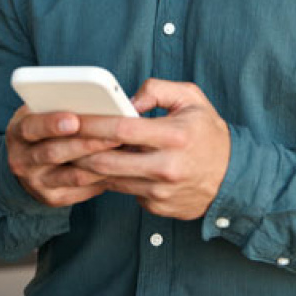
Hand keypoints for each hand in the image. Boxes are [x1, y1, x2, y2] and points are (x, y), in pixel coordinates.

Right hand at [5, 105, 120, 206]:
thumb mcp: (42, 110)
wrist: (27, 162)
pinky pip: (82, 190)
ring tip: (124, 149)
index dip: (52, 124)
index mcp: (18, 132)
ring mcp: (37, 182)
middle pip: (55, 152)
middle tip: (115, 134)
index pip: (31, 127)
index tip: (75, 120)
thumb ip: (63, 102)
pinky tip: (119, 166)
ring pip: (73, 175)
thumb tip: (107, 97)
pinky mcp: (53, 198)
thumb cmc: (44, 126)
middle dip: (87, 143)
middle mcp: (22, 160)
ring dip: (101, 162)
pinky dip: (102, 178)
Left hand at [74, 78, 230, 219]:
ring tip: (74, 152)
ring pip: (111, 179)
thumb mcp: (191, 98)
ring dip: (90, 167)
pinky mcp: (157, 206)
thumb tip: (126, 101)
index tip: (72, 117)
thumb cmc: (208, 132)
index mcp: (174, 135)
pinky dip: (113, 179)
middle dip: (80, 151)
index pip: (122, 128)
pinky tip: (105, 167)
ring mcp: (161, 191)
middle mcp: (166, 166)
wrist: (234, 177)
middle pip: (107, 161)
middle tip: (61, 140)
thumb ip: (157, 89)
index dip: (93, 123)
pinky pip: (125, 191)